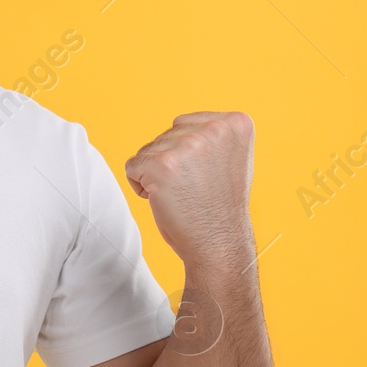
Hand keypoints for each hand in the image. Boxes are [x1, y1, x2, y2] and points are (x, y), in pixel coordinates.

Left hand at [124, 111, 255, 269]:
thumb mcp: (229, 157)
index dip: (187, 153)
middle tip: (195, 187)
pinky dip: (140, 185)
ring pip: (148, 150)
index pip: (184, 124)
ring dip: (156, 174)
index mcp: (235, 123)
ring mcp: (187, 145)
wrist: (219, 243)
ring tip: (183, 194)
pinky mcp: (161, 164)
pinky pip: (132, 166)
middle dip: (171, 161)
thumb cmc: (219, 204)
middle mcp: (214, 129)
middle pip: (166, 135)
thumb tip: (180, 123)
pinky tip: (165, 199)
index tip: (208, 174)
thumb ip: (210, 135)